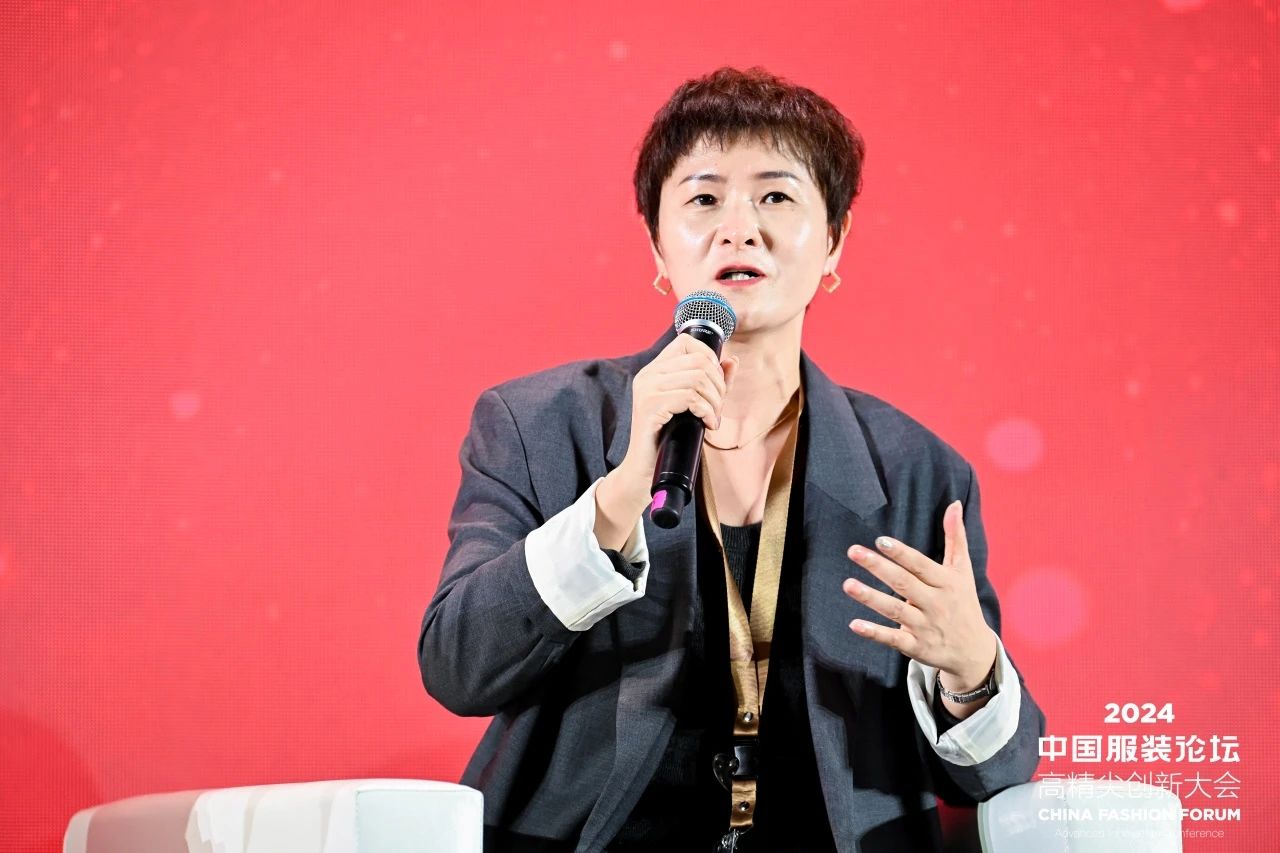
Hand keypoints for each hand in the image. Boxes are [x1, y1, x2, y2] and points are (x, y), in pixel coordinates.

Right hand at [617, 334, 738, 486]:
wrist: (644, 470)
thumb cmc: (670, 438)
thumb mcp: (694, 406)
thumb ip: (713, 382)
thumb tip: (731, 359)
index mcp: (654, 370)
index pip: (687, 342)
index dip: (710, 358)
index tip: (715, 384)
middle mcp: (647, 374)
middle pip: (699, 361)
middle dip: (718, 385)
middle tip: (717, 408)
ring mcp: (646, 389)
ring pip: (698, 378)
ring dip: (714, 401)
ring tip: (713, 418)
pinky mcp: (650, 406)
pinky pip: (690, 397)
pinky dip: (707, 411)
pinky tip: (708, 425)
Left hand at [840, 501, 996, 691]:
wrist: (974, 651)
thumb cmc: (963, 603)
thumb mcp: (963, 571)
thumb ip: (955, 538)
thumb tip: (954, 504)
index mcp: (946, 583)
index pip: (920, 565)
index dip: (901, 553)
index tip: (880, 540)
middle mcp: (935, 603)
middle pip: (904, 584)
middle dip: (879, 567)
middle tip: (854, 552)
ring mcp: (925, 626)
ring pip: (895, 610)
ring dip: (871, 598)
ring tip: (848, 584)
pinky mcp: (916, 646)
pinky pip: (893, 639)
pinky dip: (875, 633)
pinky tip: (855, 624)